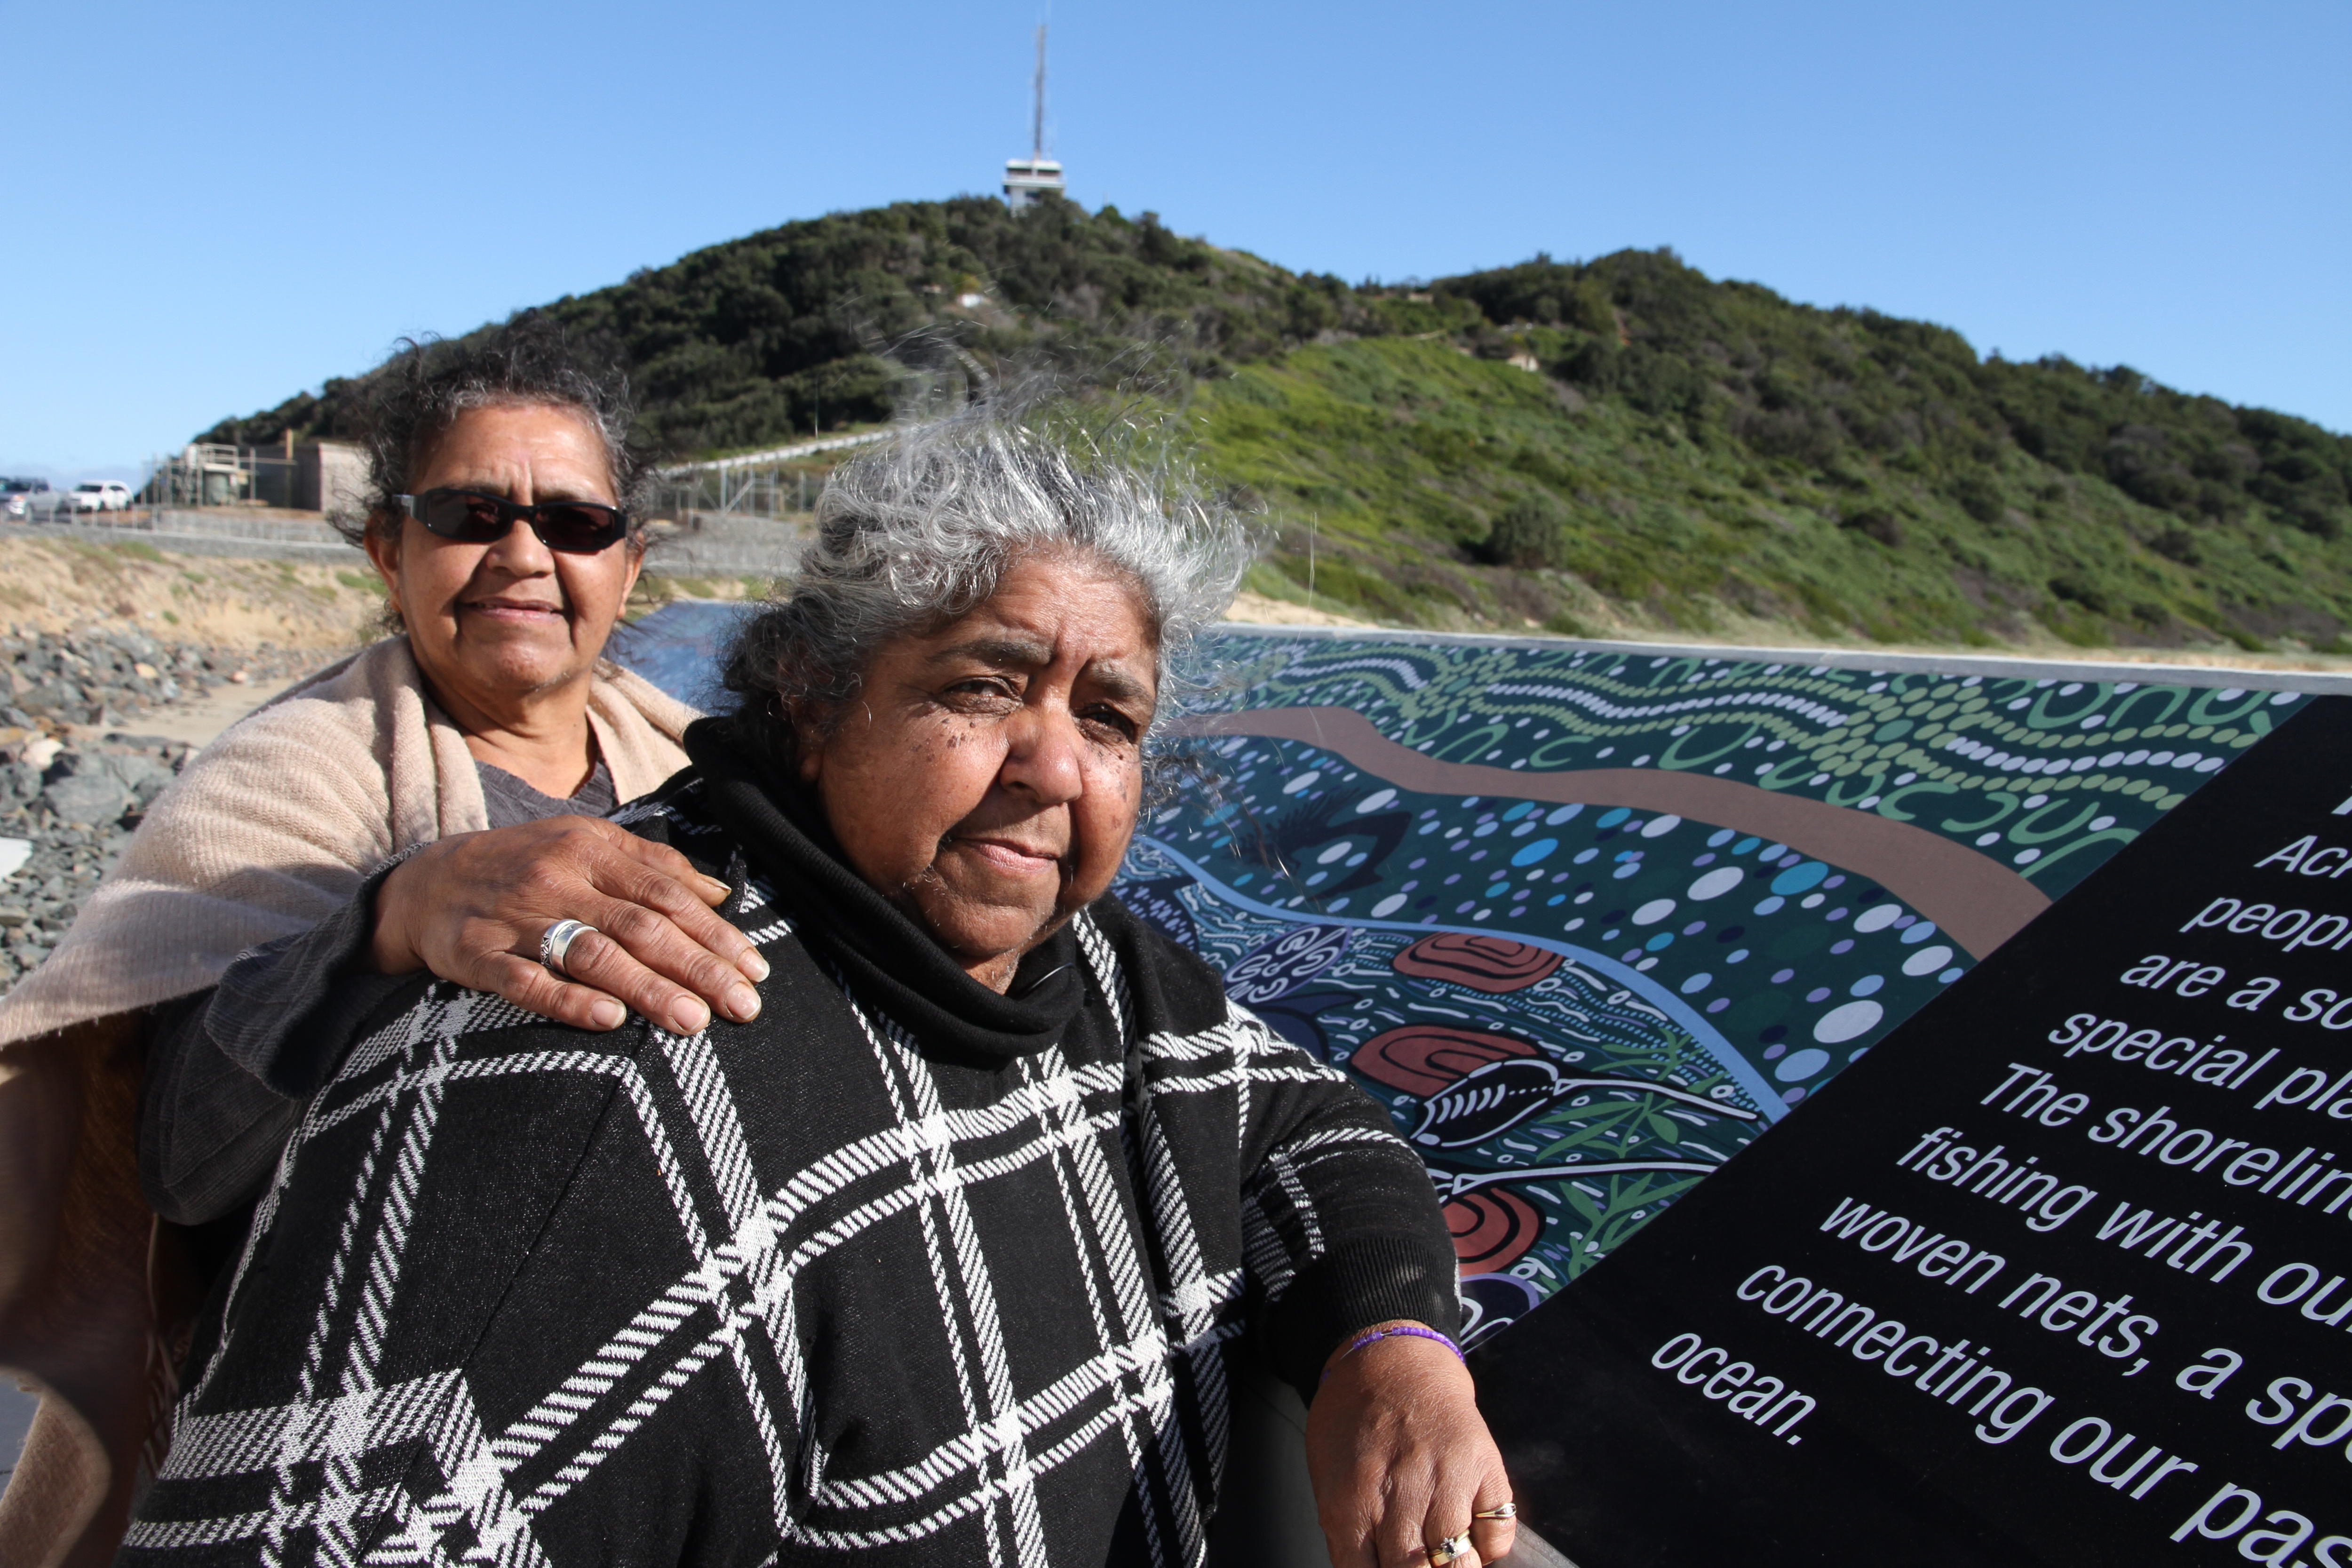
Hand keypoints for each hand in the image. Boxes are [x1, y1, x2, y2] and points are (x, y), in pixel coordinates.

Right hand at [369, 815, 768, 1033]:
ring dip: (647, 989)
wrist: (424, 882)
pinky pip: (525, 982)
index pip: (666, 892)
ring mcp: (515, 917)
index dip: (714, 932)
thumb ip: (655, 866)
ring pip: (591, 953)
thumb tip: (724, 895)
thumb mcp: (587, 846)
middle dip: (697, 967)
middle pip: (639, 925)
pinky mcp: (475, 954)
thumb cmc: (528, 866)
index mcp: (591, 848)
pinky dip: (568, 1001)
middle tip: (744, 1006)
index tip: (755, 970)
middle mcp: (557, 877)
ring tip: (694, 1021)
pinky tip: (610, 1021)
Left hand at [1306, 1322, 1514, 1567]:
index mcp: (1350, 1503)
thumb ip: (1347, 1536)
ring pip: (1461, 1565)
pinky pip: (1497, 1532)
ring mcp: (1445, 1479)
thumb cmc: (1352, 1421)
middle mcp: (1399, 1495)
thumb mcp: (1328, 1479)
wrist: (1390, 1360)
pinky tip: (1470, 1534)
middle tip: (1420, 1565)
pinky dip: (1489, 1547)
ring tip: (1444, 1557)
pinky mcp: (1482, 1465)